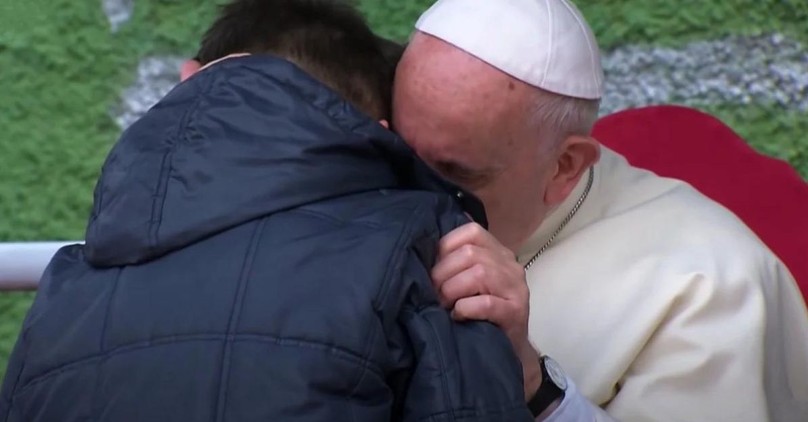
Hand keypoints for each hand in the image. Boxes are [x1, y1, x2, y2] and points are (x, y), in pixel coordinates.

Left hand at [431, 222, 541, 399]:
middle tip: (433, 293)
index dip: (445, 246)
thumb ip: (455, 262)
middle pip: (470, 253)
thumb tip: (421, 250)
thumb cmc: (481, 312)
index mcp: (498, 252)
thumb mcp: (469, 281)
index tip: (433, 266)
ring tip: (444, 304)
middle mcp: (510, 265)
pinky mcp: (516, 313)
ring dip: (452, 290)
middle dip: (443, 273)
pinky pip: (487, 303)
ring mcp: (516, 288)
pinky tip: (458, 315)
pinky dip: (465, 308)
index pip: (472, 232)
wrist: (508, 348)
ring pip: (479, 274)